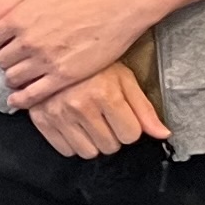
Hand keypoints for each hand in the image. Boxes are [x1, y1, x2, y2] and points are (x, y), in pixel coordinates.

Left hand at [0, 0, 162, 108]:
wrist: (116, 7)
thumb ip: (2, 4)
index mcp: (18, 17)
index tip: (6, 42)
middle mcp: (28, 40)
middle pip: (1, 59)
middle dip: (6, 59)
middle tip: (17, 59)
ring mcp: (45, 60)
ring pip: (13, 78)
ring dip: (14, 78)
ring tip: (21, 75)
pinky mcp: (63, 76)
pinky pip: (32, 95)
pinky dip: (22, 100)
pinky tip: (20, 100)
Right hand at [22, 58, 170, 159]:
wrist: (52, 52)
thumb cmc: (93, 66)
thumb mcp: (124, 79)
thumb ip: (144, 109)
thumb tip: (163, 134)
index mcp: (104, 93)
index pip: (130, 135)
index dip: (130, 127)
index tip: (122, 116)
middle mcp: (80, 105)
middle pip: (110, 146)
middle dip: (111, 135)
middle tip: (104, 116)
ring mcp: (58, 114)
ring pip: (88, 152)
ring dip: (92, 141)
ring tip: (89, 121)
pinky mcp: (41, 120)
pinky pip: (65, 150)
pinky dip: (72, 142)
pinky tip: (73, 124)